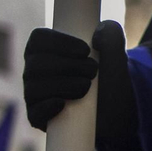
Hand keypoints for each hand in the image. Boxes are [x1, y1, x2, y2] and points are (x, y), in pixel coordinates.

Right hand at [23, 21, 142, 150]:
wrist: (117, 112)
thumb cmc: (109, 79)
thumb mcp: (116, 56)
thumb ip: (112, 35)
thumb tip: (97, 33)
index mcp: (45, 50)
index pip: (39, 38)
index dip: (60, 42)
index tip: (85, 50)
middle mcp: (34, 71)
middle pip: (37, 63)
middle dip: (68, 66)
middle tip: (93, 71)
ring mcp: (35, 95)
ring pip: (35, 88)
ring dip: (64, 86)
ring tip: (87, 87)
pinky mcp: (40, 117)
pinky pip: (34, 114)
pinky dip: (47, 108)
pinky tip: (62, 104)